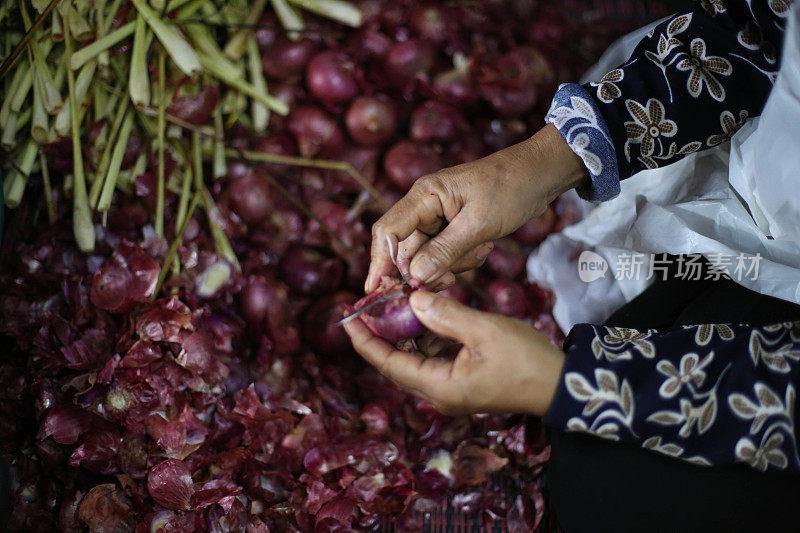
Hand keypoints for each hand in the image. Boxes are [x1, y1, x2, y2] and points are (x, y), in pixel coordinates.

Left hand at [344, 290, 565, 415]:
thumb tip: (413, 298)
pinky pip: (431, 359)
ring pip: (413, 360)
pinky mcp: (461, 383)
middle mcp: (438, 394)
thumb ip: (445, 314)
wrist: (560, 386)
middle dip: (378, 335)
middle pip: (396, 364)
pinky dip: (422, 337)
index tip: (347, 317)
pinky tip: (420, 314)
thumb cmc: (526, 360)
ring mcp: (450, 391)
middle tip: (364, 306)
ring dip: (400, 334)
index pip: (388, 364)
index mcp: (439, 387)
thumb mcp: (484, 330)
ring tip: (387, 305)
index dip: (365, 340)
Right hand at [366, 124, 586, 291]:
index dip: (379, 262)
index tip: (376, 290)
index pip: (387, 231)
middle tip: (448, 281)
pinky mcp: (453, 227)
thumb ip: (445, 251)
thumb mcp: (479, 224)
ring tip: (479, 252)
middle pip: (406, 249)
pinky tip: (483, 249)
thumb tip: (415, 276)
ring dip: (449, 265)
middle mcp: (425, 206)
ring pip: (427, 255)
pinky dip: (461, 260)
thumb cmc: (511, 188)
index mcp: (424, 196)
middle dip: (424, 269)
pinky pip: (445, 254)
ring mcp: (439, 217)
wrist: (541, 174)